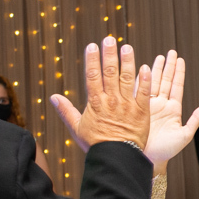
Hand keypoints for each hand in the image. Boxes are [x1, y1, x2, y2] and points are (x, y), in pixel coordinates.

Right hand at [49, 37, 151, 151]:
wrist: (116, 159)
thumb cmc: (96, 145)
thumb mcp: (77, 129)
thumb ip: (66, 111)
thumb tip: (53, 97)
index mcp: (95, 103)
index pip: (92, 76)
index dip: (92, 60)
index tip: (92, 46)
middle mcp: (111, 101)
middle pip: (109, 73)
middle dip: (109, 54)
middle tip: (109, 39)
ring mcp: (127, 106)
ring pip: (127, 79)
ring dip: (127, 62)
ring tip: (126, 47)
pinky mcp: (141, 112)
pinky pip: (143, 93)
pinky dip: (144, 81)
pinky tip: (146, 68)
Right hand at [145, 50, 198, 164]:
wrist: (149, 159)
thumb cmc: (168, 150)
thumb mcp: (185, 135)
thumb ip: (195, 120)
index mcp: (173, 109)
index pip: (177, 86)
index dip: (178, 72)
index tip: (180, 59)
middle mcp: (161, 105)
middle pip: (165, 81)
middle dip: (168, 66)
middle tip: (171, 52)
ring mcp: (148, 106)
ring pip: (152, 83)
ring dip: (155, 69)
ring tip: (159, 57)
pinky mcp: (137, 109)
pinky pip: (138, 91)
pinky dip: (139, 80)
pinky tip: (140, 68)